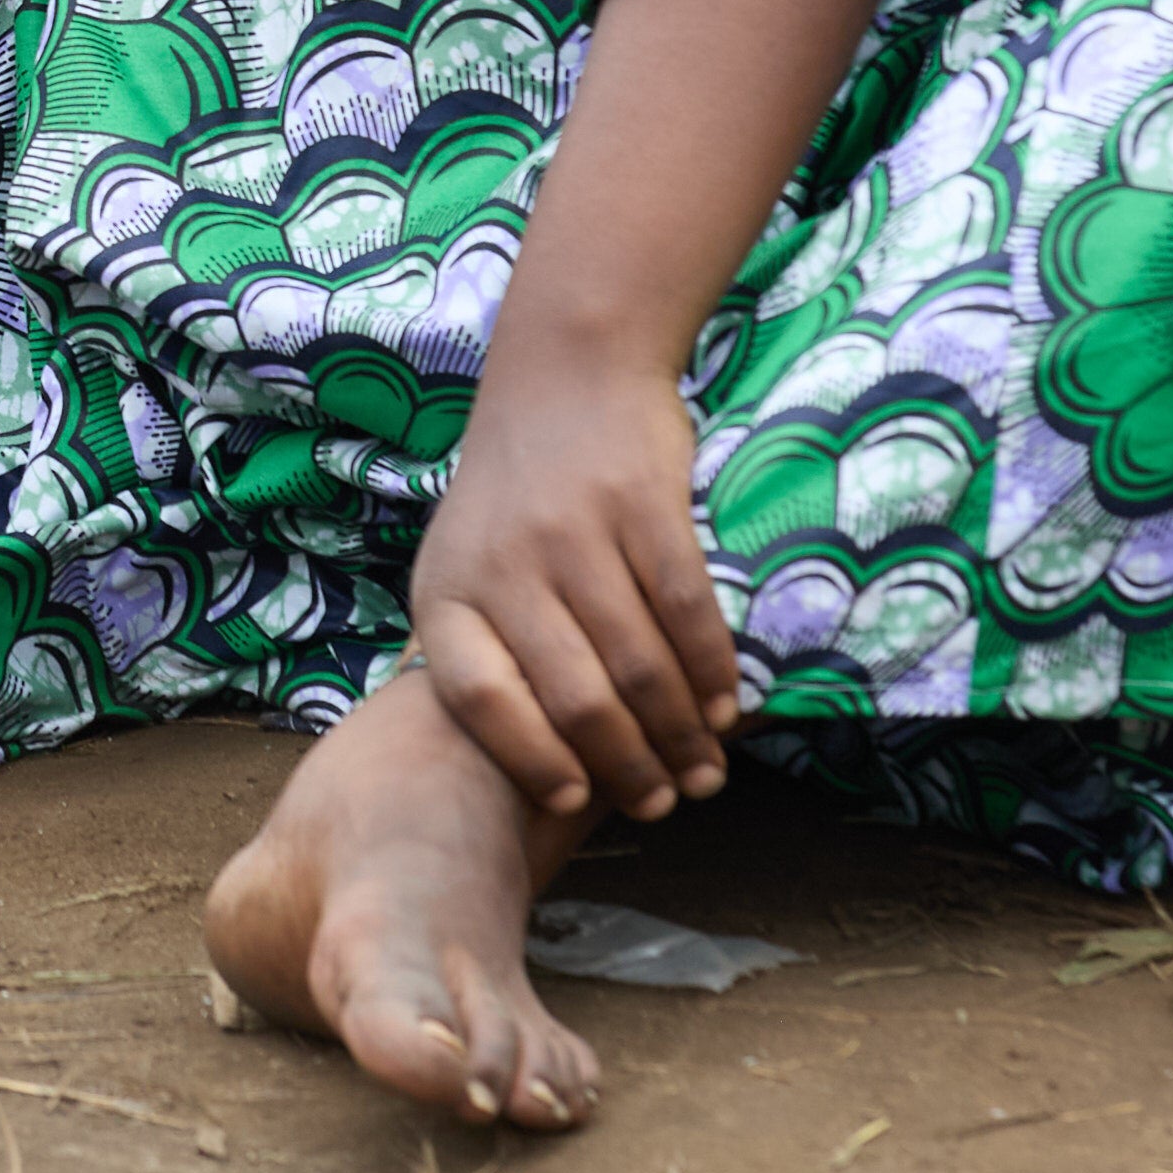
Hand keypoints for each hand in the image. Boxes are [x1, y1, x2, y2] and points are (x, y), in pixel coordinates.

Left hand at [403, 339, 741, 828]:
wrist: (566, 371)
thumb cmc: (512, 494)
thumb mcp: (463, 564)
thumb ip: (486, 648)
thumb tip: (527, 768)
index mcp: (447, 591)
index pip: (479, 699)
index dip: (530, 758)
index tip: (573, 801)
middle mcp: (503, 565)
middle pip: (573, 695)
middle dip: (628, 764)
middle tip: (666, 801)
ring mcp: (573, 533)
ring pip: (638, 663)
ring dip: (680, 731)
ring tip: (703, 769)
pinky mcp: (641, 504)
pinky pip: (685, 609)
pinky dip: (712, 669)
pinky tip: (725, 706)